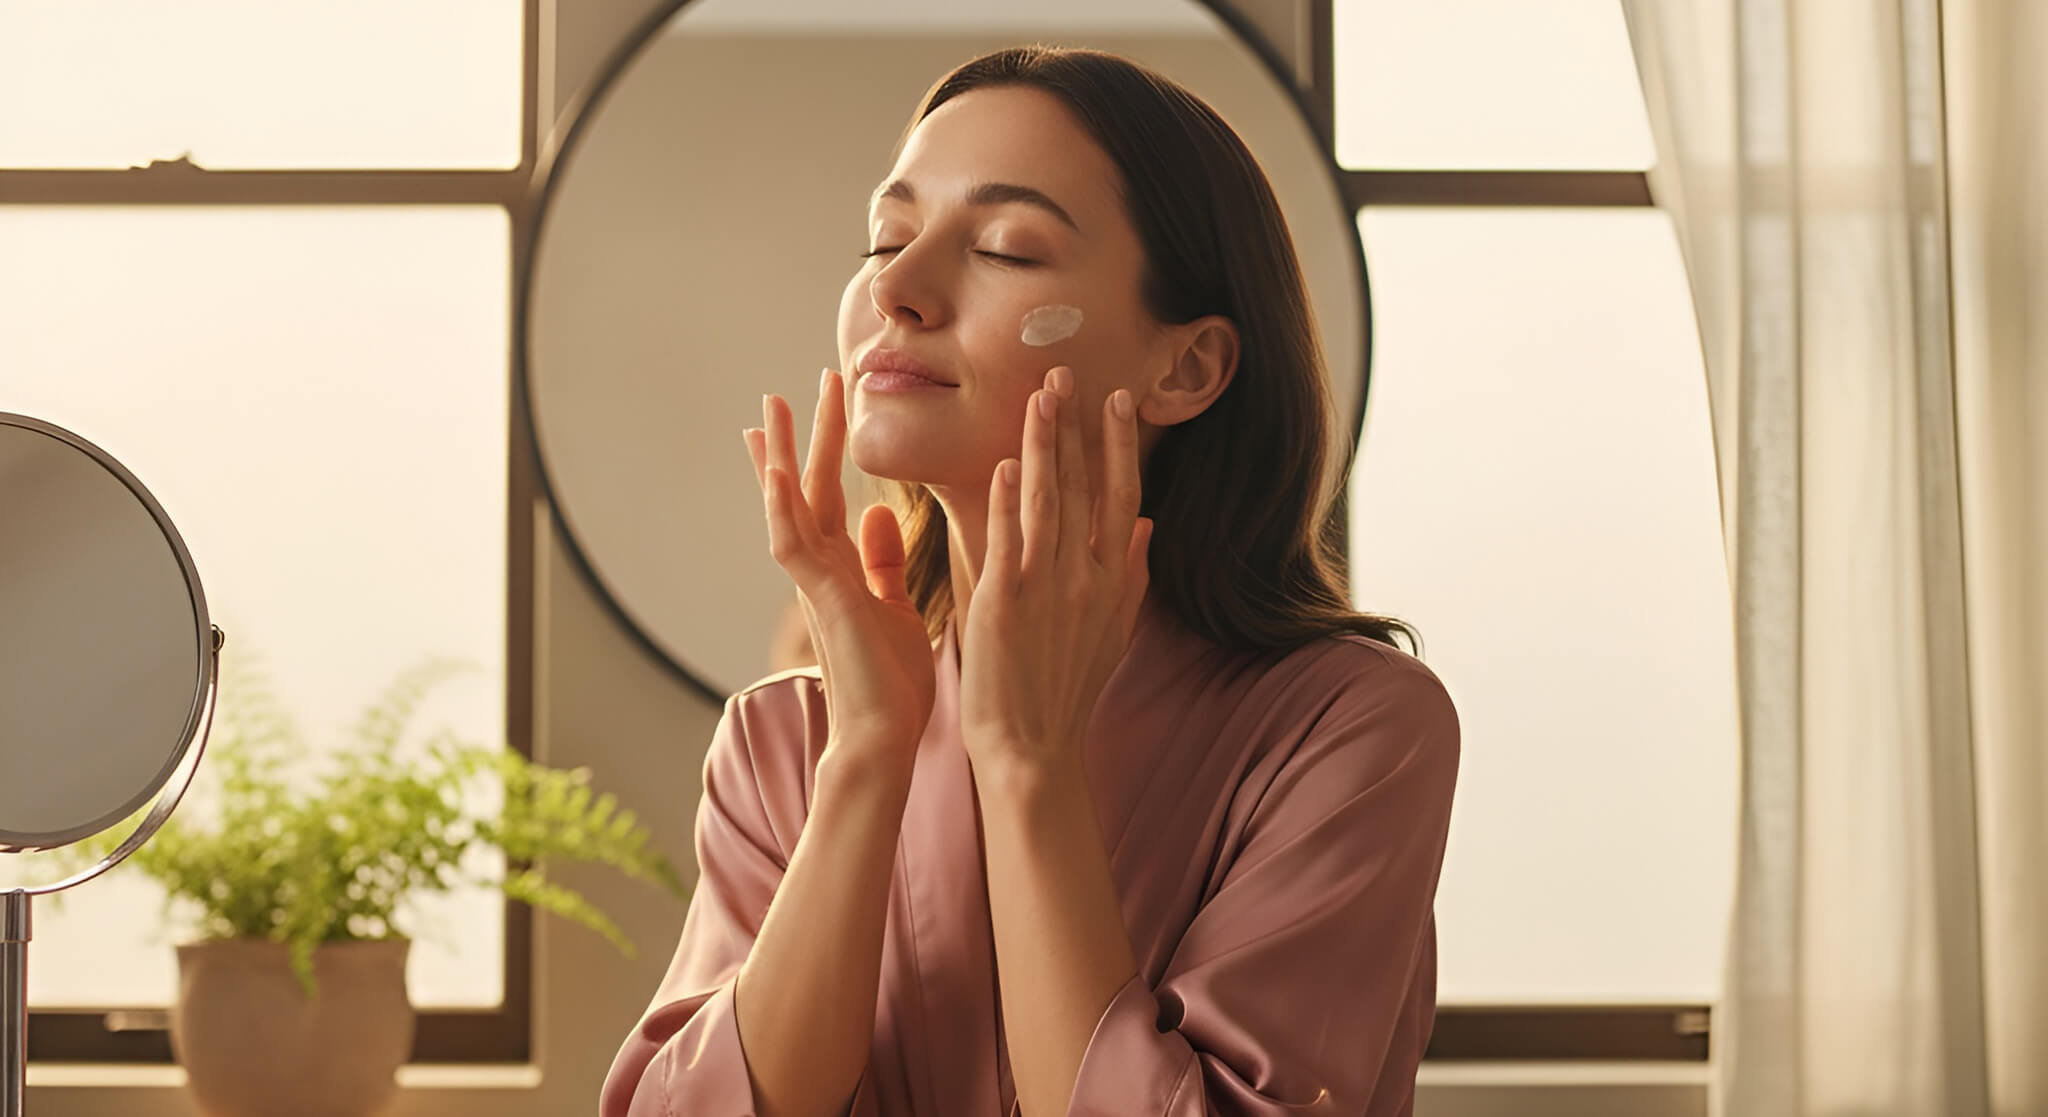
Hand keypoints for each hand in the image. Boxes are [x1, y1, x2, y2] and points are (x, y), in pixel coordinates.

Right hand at [745, 369, 937, 766]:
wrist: (886, 740)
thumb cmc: (892, 686)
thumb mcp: (896, 607)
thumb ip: (884, 562)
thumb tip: (883, 514)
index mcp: (842, 571)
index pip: (823, 499)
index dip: (815, 454)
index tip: (805, 410)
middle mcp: (822, 571)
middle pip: (805, 490)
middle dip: (800, 438)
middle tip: (789, 388)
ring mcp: (816, 584)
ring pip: (789, 508)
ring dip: (779, 459)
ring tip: (770, 411)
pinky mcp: (823, 601)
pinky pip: (792, 548)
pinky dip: (782, 510)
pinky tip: (778, 473)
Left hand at [958, 366, 1152, 773]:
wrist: (1033, 747)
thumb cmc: (1066, 692)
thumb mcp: (1113, 632)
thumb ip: (1130, 576)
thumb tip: (1146, 526)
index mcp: (1112, 581)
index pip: (1123, 496)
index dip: (1120, 445)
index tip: (1117, 400)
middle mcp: (1087, 578)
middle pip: (1086, 485)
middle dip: (1077, 426)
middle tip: (1067, 371)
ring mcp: (1047, 588)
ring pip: (1049, 499)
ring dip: (1045, 444)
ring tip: (1040, 396)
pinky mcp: (1006, 602)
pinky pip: (1009, 538)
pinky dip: (1008, 500)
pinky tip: (1006, 463)